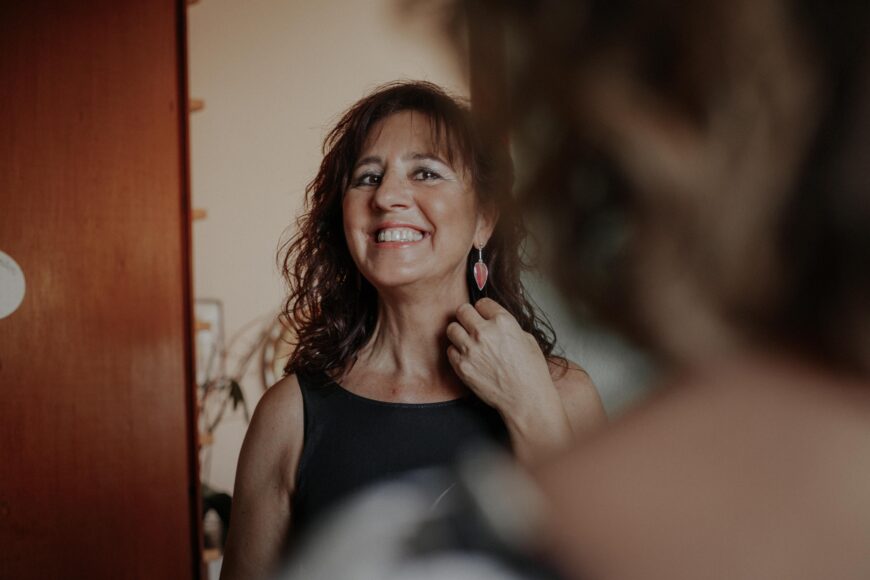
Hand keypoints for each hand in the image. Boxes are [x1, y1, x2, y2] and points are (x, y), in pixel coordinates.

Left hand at [446, 298, 553, 414]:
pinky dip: (457, 352)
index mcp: (503, 321)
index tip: (484, 316)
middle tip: (472, 325)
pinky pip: (450, 350)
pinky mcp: (462, 366)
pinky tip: (468, 358)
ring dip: (459, 333)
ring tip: (468, 341)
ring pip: (452, 329)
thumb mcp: (527, 339)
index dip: (484, 310)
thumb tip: (495, 322)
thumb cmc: (531, 372)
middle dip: (467, 317)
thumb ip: (507, 326)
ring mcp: (470, 349)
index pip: (482, 303)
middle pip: (462, 311)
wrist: (526, 399)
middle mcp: (484, 332)